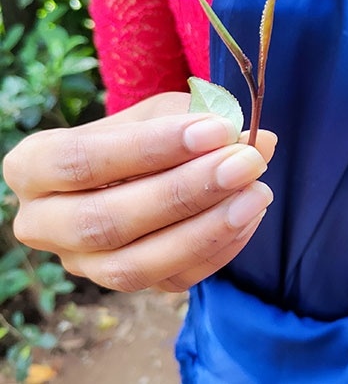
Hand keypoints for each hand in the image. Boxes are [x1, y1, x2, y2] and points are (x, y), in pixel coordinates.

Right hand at [3, 92, 276, 292]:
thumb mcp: (161, 114)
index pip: (81, 160)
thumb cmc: (145, 135)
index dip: (150, 148)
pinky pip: (172, 281)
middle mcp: (44, 224)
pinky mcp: (125, 287)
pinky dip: (218, 249)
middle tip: (245, 163)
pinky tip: (251, 214)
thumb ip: (202, 122)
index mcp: (34, 167)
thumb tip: (260, 141)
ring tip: (257, 193)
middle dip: (184, 192)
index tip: (216, 129)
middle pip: (105, 222)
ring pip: (135, 266)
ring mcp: (83, 264)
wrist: (140, 170)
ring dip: (205, 230)